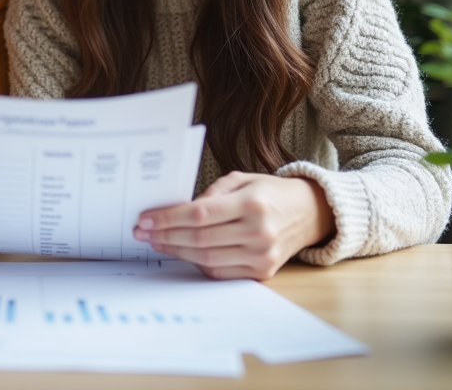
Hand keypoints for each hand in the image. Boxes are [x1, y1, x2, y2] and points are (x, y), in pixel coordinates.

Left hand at [133, 172, 334, 280]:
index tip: (146, 219)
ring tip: (157, 242)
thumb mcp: (241, 179)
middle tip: (142, 232)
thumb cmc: (268, 193)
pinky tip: (182, 252)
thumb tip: (179, 210)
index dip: (168, 218)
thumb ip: (211, 192)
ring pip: (207, 259)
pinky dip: (197, 263)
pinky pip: (220, 272)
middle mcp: (258, 232)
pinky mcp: (263, 272)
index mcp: (252, 203)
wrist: (308, 213)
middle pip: (199, 239)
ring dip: (176, 251)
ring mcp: (262, 255)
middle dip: (165, 236)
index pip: (199, 214)